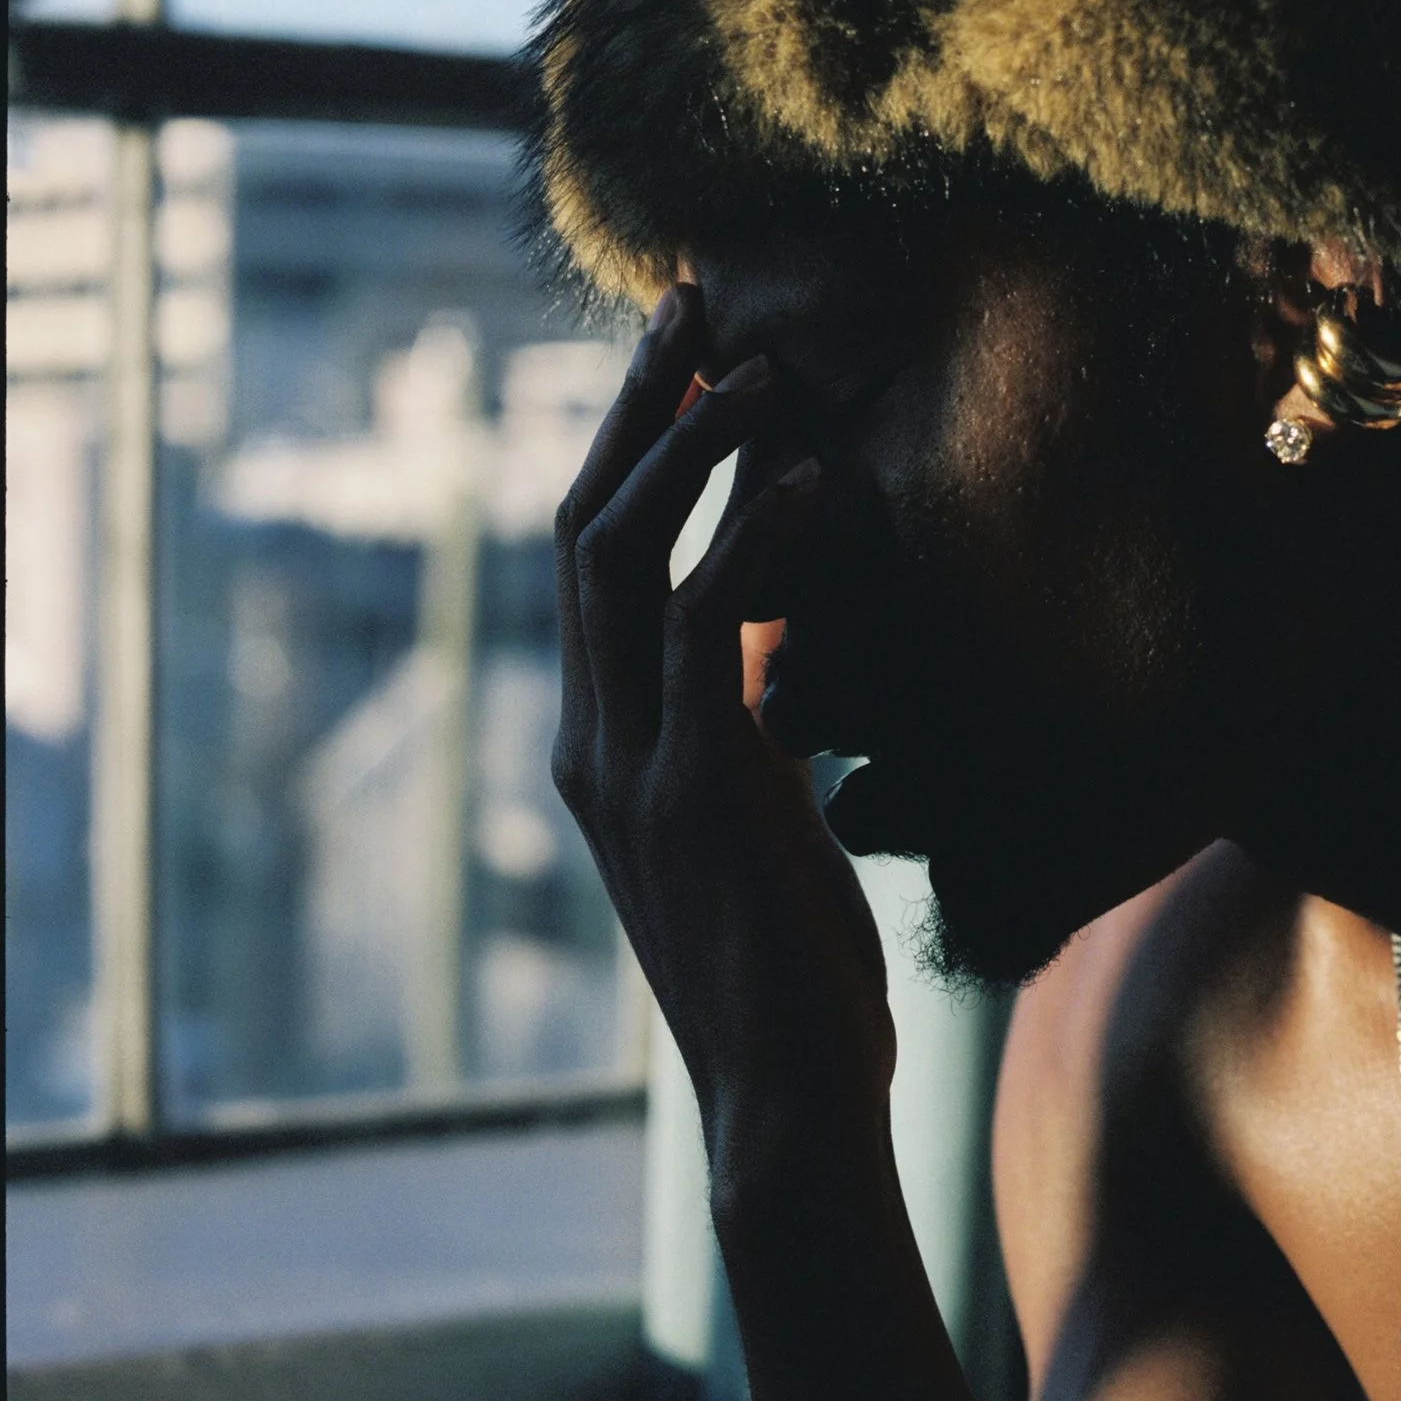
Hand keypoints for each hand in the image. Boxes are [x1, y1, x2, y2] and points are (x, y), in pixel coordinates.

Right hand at [552, 283, 895, 1186]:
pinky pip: (704, 630)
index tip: (683, 351)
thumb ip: (744, 725)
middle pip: (582, 526)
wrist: (791, 1102)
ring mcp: (628, 766)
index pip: (592, 555)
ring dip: (690, 448)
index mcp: (602, 740)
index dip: (629, 443)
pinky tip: (818, 480)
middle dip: (632, 405)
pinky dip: (755, 541)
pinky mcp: (691, 792)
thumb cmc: (794, 968)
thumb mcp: (758, 819)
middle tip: (690, 298)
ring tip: (761, 366)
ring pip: (623, 557)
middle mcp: (591, 740)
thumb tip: (781, 640)